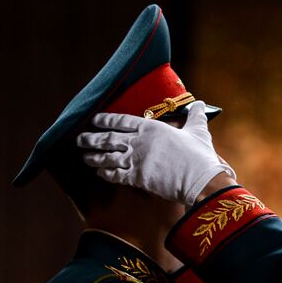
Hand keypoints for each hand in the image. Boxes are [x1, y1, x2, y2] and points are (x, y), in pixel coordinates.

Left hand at [77, 101, 235, 206]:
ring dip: (94, 157)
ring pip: (107, 157)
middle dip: (91, 139)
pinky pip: (115, 175)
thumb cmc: (199, 154)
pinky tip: (100, 173)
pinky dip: (105, 174)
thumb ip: (196, 116)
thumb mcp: (198, 130)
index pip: (121, 121)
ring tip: (85, 157)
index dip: (105, 120)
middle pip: (108, 139)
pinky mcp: (136, 178)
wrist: (200, 177)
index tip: (94, 120)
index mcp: (151, 128)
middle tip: (80, 139)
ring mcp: (135, 160)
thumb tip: (201, 104)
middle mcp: (138, 142)